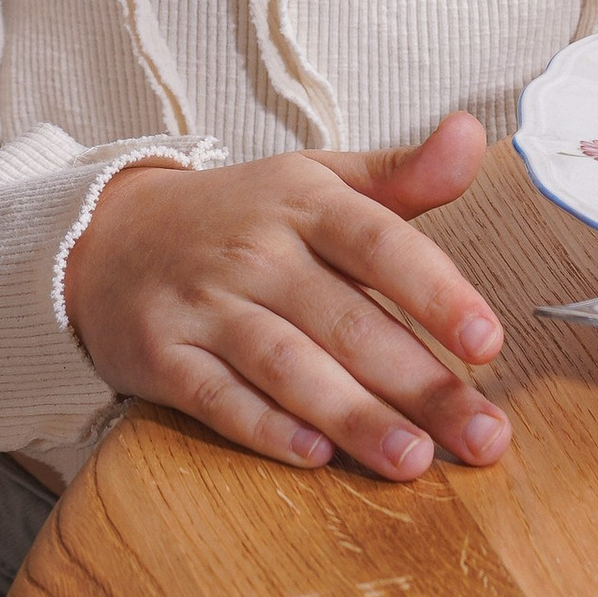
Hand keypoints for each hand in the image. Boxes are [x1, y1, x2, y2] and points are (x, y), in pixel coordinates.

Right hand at [64, 111, 509, 482]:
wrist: (110, 237)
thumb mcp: (320, 180)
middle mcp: (258, 253)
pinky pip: (219, 399)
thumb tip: (470, 135)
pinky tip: (316, 457)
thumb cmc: (243, 216)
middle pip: (349, 323)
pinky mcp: (164, 359)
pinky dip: (266, 428)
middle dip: (421, 385)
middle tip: (483, 437)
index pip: (381, 244)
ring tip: (414, 460)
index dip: (437, 293)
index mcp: (307, 203)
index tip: (487, 342)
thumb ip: (404, 174)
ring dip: (354, 417)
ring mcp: (207, 307)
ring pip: (290, 366)